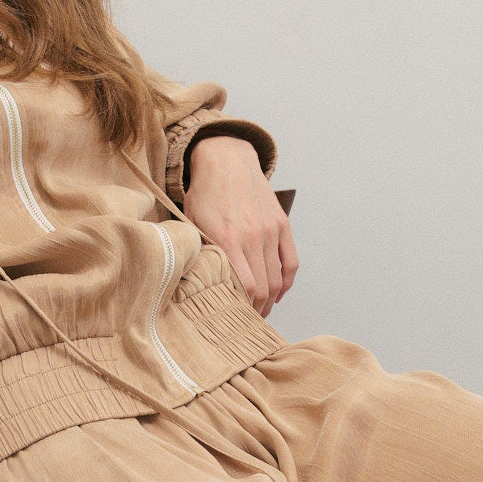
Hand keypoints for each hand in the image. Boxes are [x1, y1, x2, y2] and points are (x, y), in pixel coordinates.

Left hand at [183, 134, 297, 316]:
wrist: (227, 160)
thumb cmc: (206, 193)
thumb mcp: (191, 221)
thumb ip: (198, 250)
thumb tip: (197, 281)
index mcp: (228, 239)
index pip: (245, 286)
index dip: (243, 306)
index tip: (235, 316)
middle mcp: (252, 237)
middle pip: (263, 287)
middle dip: (257, 309)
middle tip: (248, 320)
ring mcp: (270, 231)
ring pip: (277, 278)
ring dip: (271, 300)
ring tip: (262, 311)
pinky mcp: (281, 225)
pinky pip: (291, 262)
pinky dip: (287, 282)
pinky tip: (278, 293)